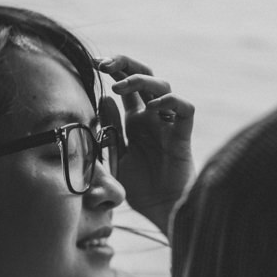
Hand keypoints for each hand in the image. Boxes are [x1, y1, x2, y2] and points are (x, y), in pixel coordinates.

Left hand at [95, 55, 194, 236]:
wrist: (161, 212)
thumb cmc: (139, 189)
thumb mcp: (116, 156)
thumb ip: (110, 130)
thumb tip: (103, 99)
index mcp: (135, 121)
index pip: (125, 86)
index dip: (112, 70)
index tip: (91, 65)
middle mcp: (152, 118)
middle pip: (144, 76)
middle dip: (124, 64)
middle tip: (103, 64)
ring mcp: (168, 125)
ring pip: (162, 86)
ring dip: (140, 80)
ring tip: (119, 88)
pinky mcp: (182, 137)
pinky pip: (185, 109)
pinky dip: (172, 101)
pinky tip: (153, 106)